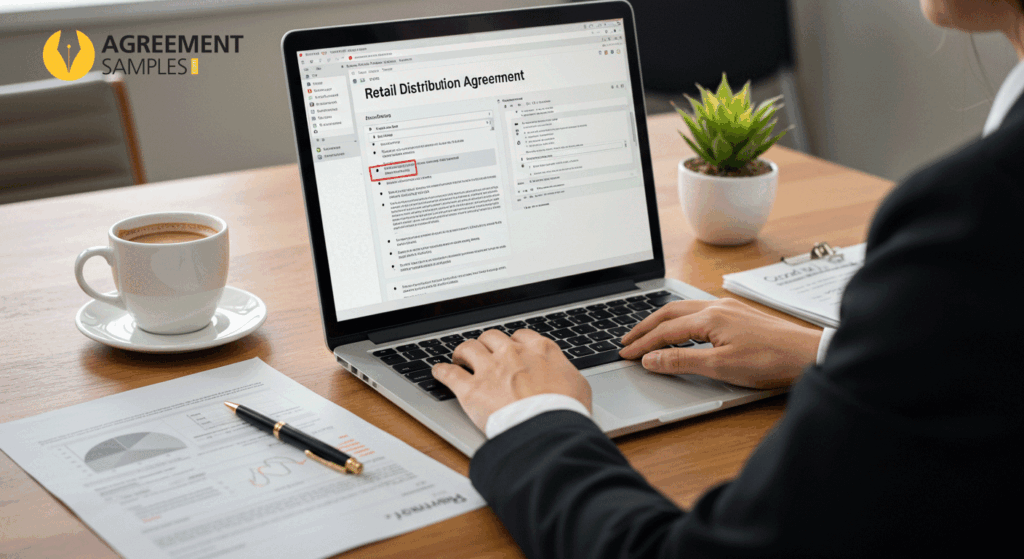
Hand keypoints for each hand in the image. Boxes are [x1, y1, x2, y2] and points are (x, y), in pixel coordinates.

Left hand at [431, 329, 591, 431]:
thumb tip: (564, 375)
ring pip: (468, 348)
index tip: (510, 350)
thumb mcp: (578, 385)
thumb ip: (565, 373)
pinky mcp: (471, 389)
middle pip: (491, 337)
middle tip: (484, 353)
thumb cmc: (565, 411)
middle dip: (486, 344)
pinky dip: (442, 371)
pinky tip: (439, 371)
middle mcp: (512, 354)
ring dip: (462, 352)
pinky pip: (449, 373)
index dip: (512, 343)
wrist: (547, 430)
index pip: (520, 336)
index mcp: (539, 350)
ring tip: (460, 358)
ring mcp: (490, 369)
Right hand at [619, 298, 822, 388]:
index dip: (643, 344)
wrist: (808, 354)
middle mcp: (716, 307)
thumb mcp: (720, 366)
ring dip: (662, 321)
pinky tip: (682, 329)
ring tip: (647, 333)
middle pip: (669, 313)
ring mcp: (729, 309)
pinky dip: (680, 320)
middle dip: (645, 327)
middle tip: (626, 341)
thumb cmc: (770, 360)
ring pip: (684, 309)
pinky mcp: (739, 315)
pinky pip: (699, 311)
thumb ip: (681, 362)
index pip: (665, 331)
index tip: (626, 354)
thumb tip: (651, 360)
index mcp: (709, 318)